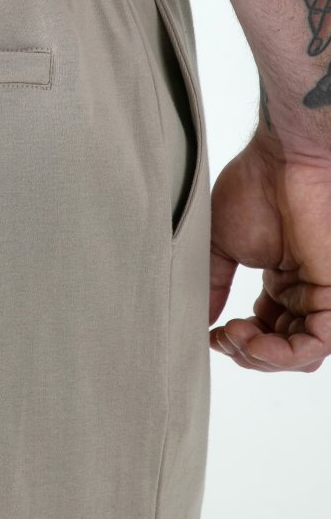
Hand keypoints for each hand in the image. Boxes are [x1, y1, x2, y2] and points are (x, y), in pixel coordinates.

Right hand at [209, 126, 330, 370]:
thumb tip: (199, 320)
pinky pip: (319, 342)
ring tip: (235, 338)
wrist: (281, 160)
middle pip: (284, 350)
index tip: (211, 333)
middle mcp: (303, 292)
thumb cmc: (252, 189)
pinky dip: (284, 352)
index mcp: (282, 281)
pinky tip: (252, 339)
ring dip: (263, 357)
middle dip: (248, 354)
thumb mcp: (222, 247)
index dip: (238, 342)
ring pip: (303, 355)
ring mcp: (321, 294)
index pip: (266, 333)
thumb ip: (213, 285)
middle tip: (222, 337)